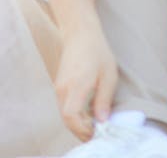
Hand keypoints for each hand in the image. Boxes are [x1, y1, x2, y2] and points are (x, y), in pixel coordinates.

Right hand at [54, 22, 117, 140]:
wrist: (80, 33)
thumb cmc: (97, 52)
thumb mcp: (108, 76)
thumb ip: (104, 100)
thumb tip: (102, 121)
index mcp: (76, 86)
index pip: (71, 117)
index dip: (83, 130)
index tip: (98, 133)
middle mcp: (62, 89)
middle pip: (67, 120)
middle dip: (82, 131)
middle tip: (99, 132)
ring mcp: (58, 87)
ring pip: (65, 115)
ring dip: (79, 124)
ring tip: (96, 125)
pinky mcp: (59, 86)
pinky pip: (64, 107)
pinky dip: (75, 116)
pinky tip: (88, 114)